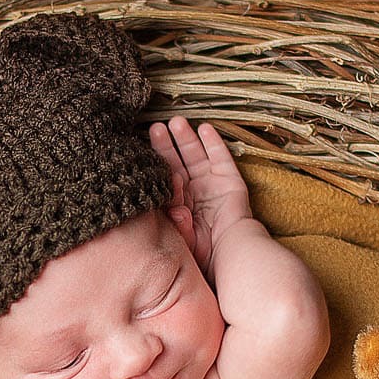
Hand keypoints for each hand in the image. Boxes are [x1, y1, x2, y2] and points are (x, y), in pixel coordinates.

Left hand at [150, 117, 251, 279]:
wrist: (233, 256)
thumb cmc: (206, 255)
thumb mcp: (182, 240)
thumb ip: (174, 225)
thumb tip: (175, 210)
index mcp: (179, 204)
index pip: (164, 180)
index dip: (156, 167)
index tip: (145, 158)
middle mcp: (194, 192)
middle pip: (176, 163)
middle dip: (166, 146)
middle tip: (155, 128)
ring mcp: (212, 185)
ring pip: (196, 156)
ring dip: (186, 139)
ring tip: (176, 122)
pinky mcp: (231, 182)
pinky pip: (222, 158)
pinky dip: (214, 144)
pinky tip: (205, 129)